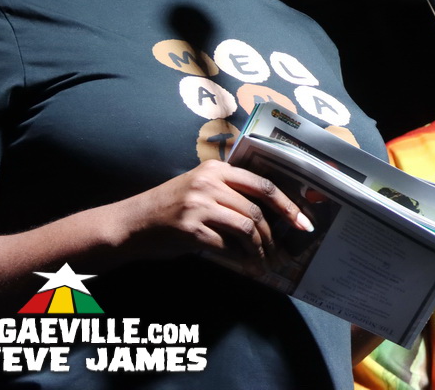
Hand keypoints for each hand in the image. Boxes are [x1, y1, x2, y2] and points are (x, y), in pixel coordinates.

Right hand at [116, 160, 313, 267]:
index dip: (288, 205)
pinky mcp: (191, 229)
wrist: (131, 224)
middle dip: (278, 234)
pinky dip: (241, 258)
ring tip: (266, 263)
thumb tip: (271, 216)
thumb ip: (230, 193)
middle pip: (257, 208)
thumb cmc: (169, 210)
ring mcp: (199, 205)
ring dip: (261, 249)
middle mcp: (209, 182)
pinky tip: (248, 266)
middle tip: (288, 252)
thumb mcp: (199, 189)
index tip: (303, 222)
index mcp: (216, 168)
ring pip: (247, 227)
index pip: (263, 184)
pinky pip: (227, 244)